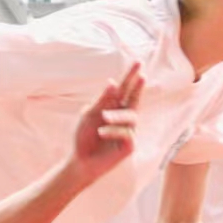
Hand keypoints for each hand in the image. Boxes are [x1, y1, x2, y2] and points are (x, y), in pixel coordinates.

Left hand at [69, 63, 142, 180]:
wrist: (80, 160)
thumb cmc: (84, 137)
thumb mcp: (89, 116)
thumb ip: (101, 101)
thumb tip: (112, 83)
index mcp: (113, 108)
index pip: (124, 89)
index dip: (131, 76)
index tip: (138, 62)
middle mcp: (123, 117)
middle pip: (134, 99)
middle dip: (138, 87)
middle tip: (142, 75)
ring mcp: (128, 131)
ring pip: (131, 116)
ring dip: (117, 115)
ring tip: (104, 117)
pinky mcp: (129, 145)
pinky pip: (126, 133)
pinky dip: (112, 130)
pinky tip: (101, 133)